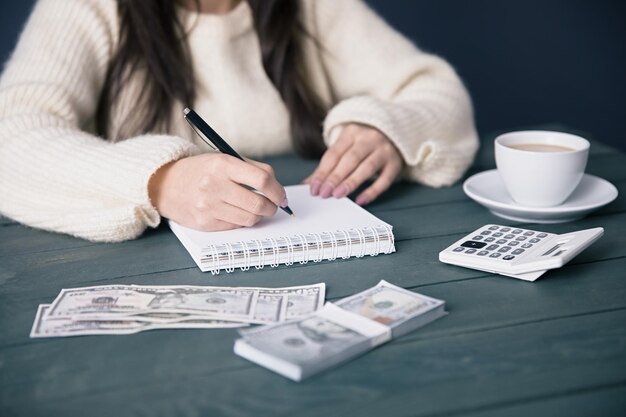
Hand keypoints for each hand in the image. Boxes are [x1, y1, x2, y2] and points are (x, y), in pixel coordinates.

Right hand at [149, 153, 286, 230]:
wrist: (166, 184)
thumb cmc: (202, 171)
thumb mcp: (224, 159)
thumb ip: (253, 170)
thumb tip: (278, 190)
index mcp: (223, 165)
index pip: (262, 180)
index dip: (278, 191)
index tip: (282, 196)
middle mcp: (214, 185)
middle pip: (258, 203)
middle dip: (272, 207)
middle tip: (273, 206)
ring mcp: (208, 206)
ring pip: (250, 218)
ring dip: (259, 216)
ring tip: (256, 208)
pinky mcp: (205, 222)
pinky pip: (236, 225)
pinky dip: (242, 220)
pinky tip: (238, 212)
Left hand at [303, 123, 402, 204]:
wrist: (392, 131)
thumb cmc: (361, 143)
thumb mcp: (345, 146)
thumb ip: (328, 165)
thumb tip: (308, 185)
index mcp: (351, 132)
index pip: (334, 154)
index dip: (323, 172)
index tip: (314, 189)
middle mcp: (369, 139)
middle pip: (350, 159)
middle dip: (335, 177)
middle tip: (324, 194)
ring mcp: (384, 150)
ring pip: (367, 167)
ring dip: (351, 182)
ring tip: (338, 195)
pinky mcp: (395, 164)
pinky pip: (384, 180)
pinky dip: (372, 191)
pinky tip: (360, 201)